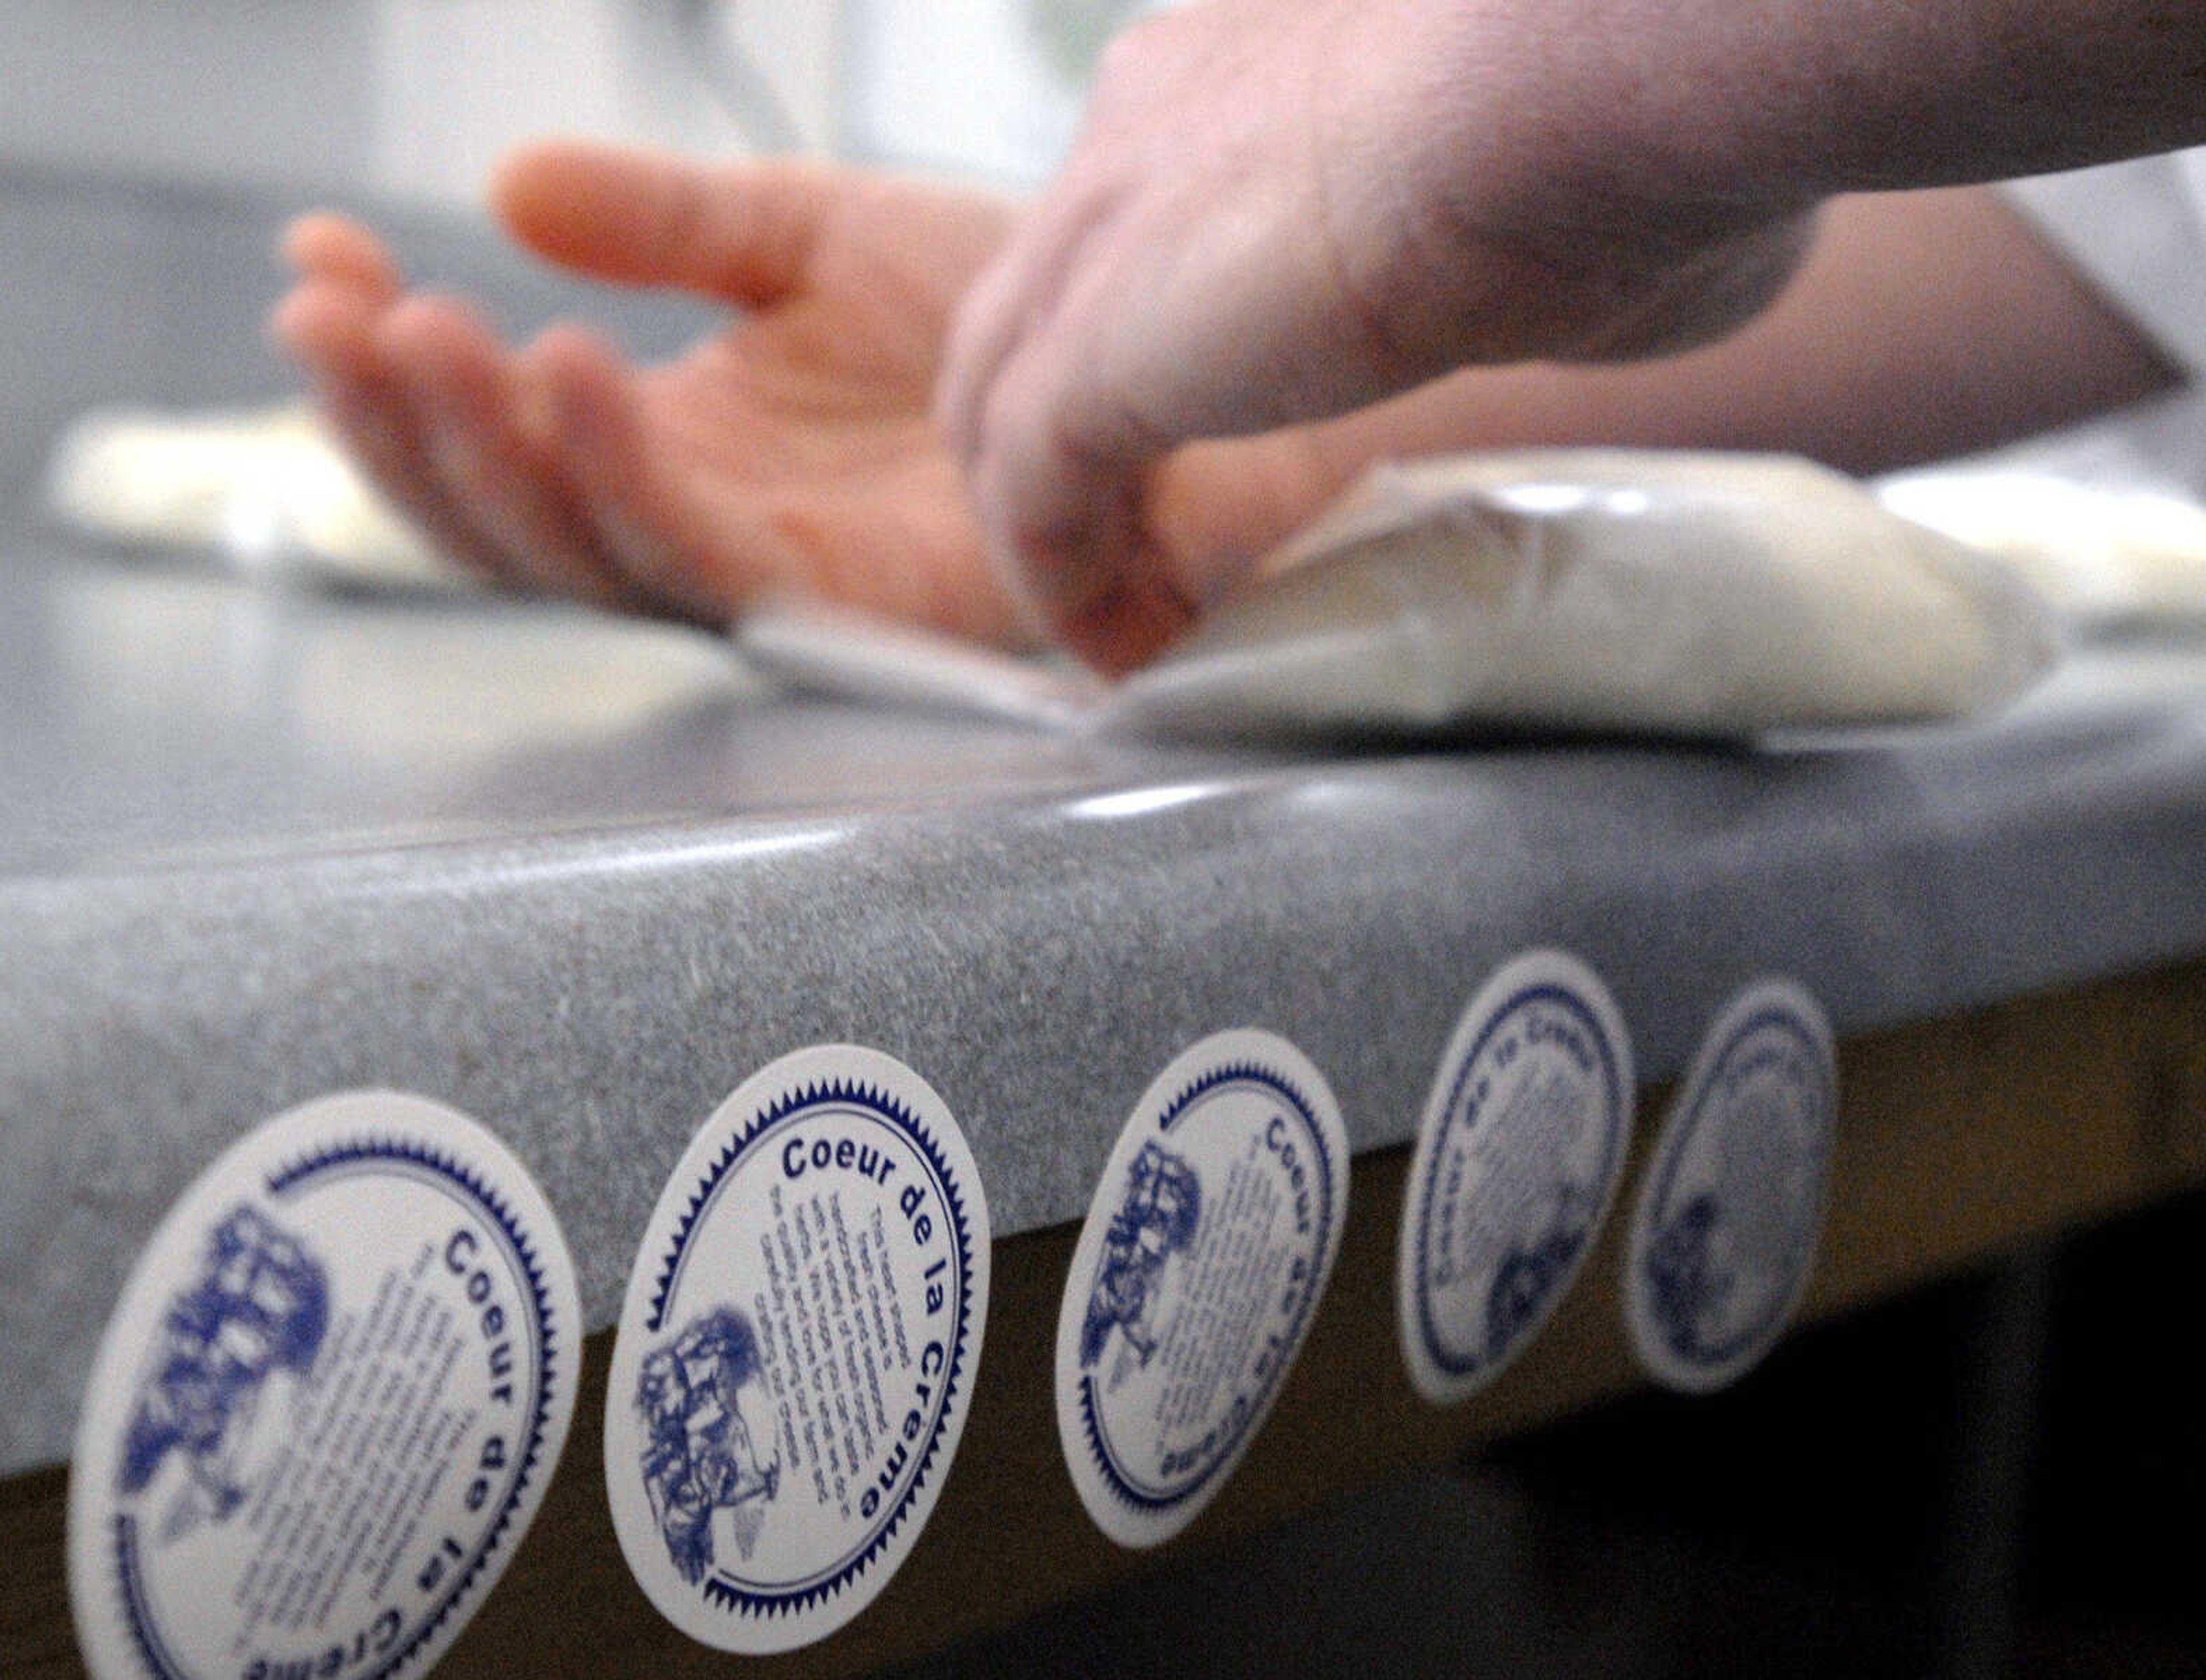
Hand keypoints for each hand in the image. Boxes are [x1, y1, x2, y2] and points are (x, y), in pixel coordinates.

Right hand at [273, 142, 1039, 644]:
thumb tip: (508, 189)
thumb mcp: (795, 232)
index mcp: (671, 442)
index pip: (496, 427)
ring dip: (481, 446)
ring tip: (416, 329)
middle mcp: (699, 519)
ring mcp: (765, 568)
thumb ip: (658, 224)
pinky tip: (567, 371)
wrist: (1134, 340)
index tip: (317, 260)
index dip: (394, 361)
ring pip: (577, 550)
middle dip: (399, 422)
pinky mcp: (843, 598)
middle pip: (504, 514)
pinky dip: (623, 469)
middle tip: (326, 315)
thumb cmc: (989, 307)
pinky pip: (700, 556)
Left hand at [938, 0, 1815, 667]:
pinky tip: (1123, 654)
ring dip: (1058, 525)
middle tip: (1141, 552)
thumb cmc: (1618, 122)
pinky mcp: (1089, 352)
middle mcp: (1139, 128)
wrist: (1577, 88)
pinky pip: (1027, 497)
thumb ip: (1518, 257)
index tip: (1211, 438)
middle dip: (1070, 438)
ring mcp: (1098, 233)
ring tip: (1126, 628)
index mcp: (1237, 74)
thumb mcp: (1550, 199)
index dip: (1158, 342)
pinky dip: (1064, 585)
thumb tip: (1586, 289)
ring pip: (1004, 402)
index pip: (1139, 224)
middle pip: (1036, 308)